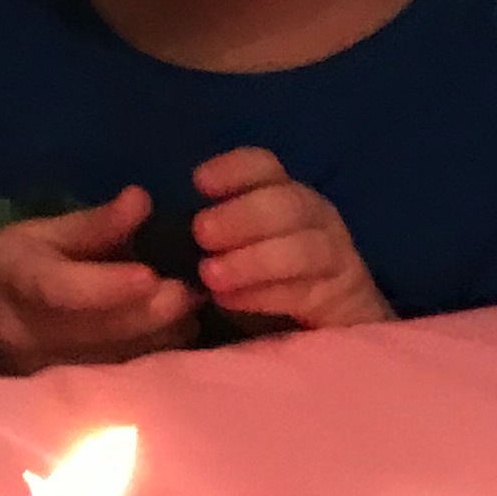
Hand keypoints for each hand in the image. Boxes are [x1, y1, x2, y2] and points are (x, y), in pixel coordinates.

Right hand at [0, 188, 200, 373]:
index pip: (61, 291)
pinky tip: (175, 331)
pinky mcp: (68, 396)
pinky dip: (155, 354)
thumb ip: (93, 225)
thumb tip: (141, 201)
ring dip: (162, 334)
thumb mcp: (38, 233)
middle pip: (101, 331)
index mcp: (15, 282)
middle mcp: (28, 335)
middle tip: (191, 287)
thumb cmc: (6, 268)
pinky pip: (122, 377)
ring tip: (190, 306)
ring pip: (119, 360)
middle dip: (154, 311)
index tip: (151, 274)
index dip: (108, 287)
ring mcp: (48, 373)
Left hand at [191, 147, 392, 332]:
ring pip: (303, 249)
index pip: (265, 167)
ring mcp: (334, 256)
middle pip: (288, 203)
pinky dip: (266, 295)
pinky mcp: (342, 299)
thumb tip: (155, 222)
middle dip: (242, 216)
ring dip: (253, 260)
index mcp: (284, 195)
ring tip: (211, 275)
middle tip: (201, 234)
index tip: (200, 183)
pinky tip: (230, 301)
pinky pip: (307, 292)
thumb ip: (207, 232)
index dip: (235, 169)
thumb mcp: (230, 249)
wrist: (317, 328)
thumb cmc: (259, 281)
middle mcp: (315, 218)